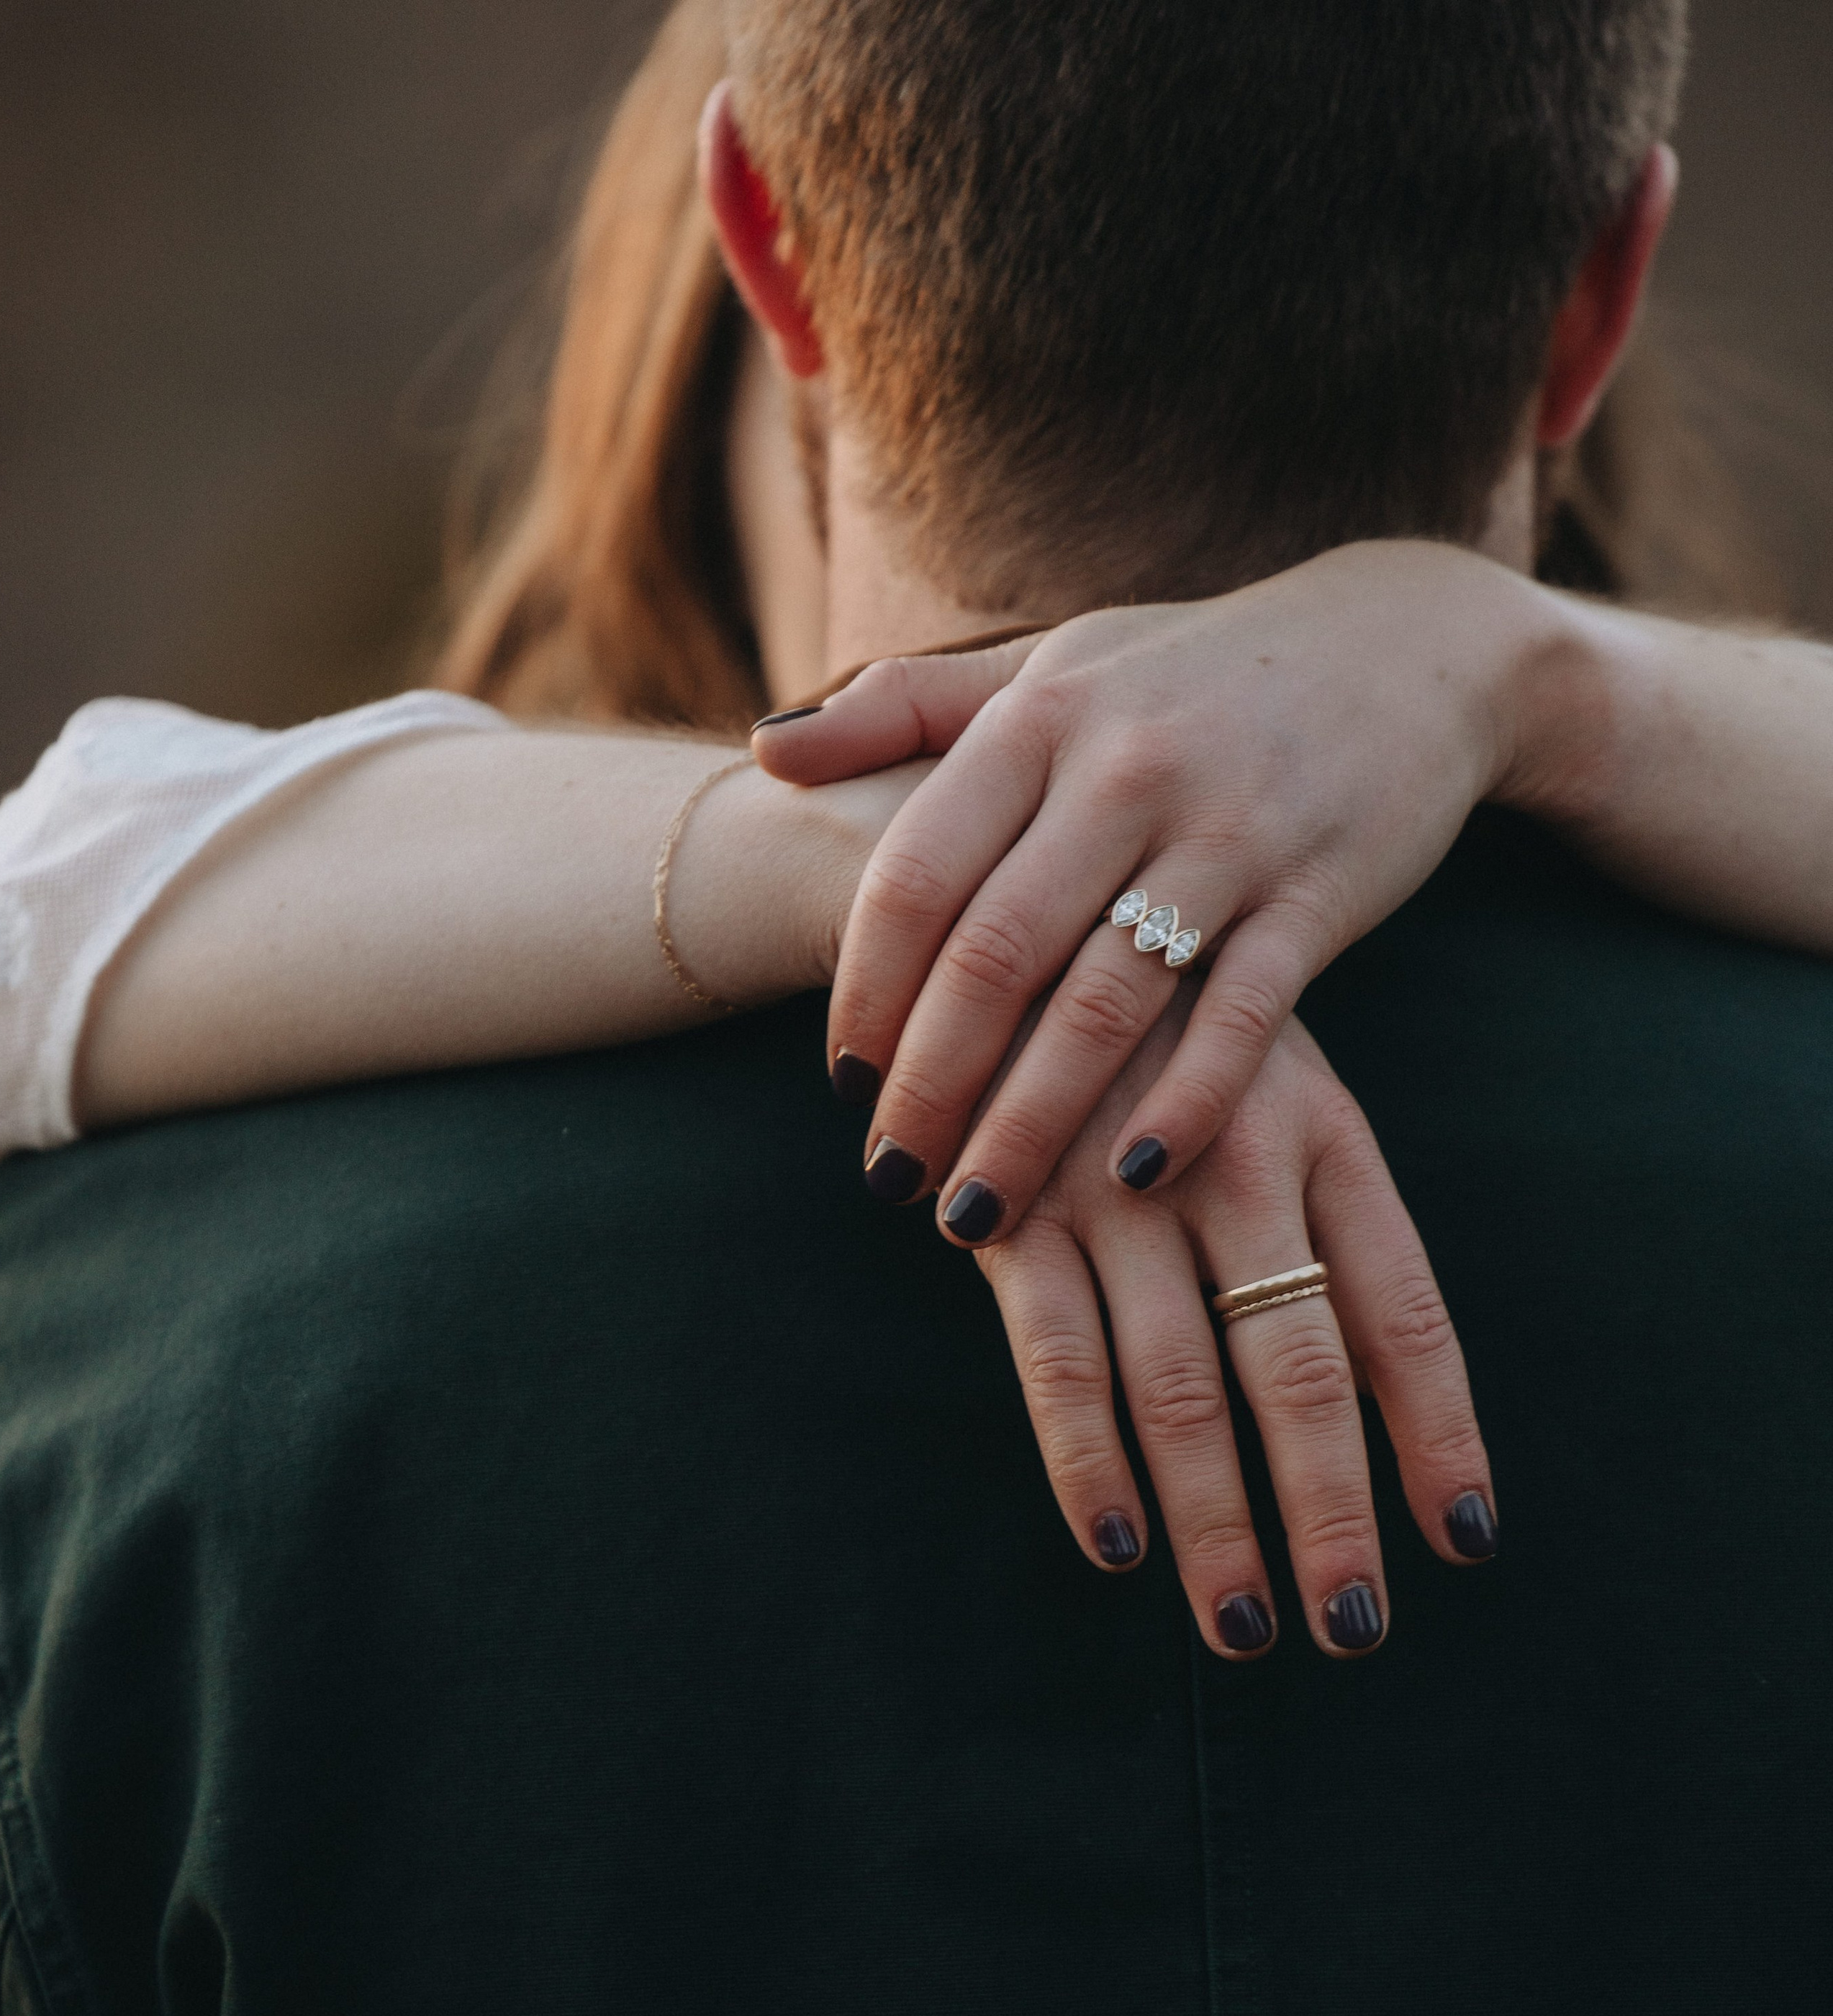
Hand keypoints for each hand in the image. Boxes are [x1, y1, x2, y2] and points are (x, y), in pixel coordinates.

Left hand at [754, 540, 1573, 1243]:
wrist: (1410, 645)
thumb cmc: (1194, 672)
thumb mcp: (1052, 667)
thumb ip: (906, 710)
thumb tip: (764, 752)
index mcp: (1041, 719)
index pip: (917, 874)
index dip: (867, 991)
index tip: (844, 1086)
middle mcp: (1125, 771)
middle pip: (994, 957)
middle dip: (930, 1087)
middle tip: (888, 1183)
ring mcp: (1228, 833)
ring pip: (1103, 1005)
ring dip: (1030, 1124)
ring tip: (979, 1213)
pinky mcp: (1317, 895)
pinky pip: (1238, 1020)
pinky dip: (1184, 1104)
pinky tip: (1131, 1177)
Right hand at [974, 1003, 1495, 1655]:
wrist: (996, 908)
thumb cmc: (1160, 1032)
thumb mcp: (1271, 1084)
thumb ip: (1320, 1214)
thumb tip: (1381, 1396)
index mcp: (1323, 1132)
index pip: (1403, 1309)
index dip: (1439, 1432)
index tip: (1465, 1540)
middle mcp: (1231, 1162)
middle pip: (1299, 1369)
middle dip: (1331, 1513)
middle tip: (1354, 1631)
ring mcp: (1115, 1186)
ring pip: (1181, 1390)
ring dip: (1216, 1522)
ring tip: (1247, 1629)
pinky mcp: (1011, 1209)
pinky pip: (1059, 1361)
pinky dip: (1088, 1464)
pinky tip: (1120, 1547)